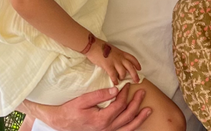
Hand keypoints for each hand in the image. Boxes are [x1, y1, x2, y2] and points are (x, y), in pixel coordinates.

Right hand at [19, 84, 150, 130]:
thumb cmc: (70, 110)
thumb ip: (100, 95)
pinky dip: (133, 127)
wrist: (61, 122)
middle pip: (128, 115)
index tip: (127, 85)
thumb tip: (115, 89)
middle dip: (137, 103)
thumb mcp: (83, 100)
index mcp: (102, 119)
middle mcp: (107, 128)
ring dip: (140, 118)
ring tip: (149, 110)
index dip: (125, 93)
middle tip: (142, 92)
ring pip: (129, 127)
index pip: (120, 104)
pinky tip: (138, 121)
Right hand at [86, 41, 141, 83]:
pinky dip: (115, 80)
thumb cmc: (101, 47)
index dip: (137, 64)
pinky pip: (113, 75)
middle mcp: (120, 57)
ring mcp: (114, 61)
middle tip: (137, 80)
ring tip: (121, 80)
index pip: (132, 58)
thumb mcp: (113, 49)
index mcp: (121, 53)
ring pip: (123, 71)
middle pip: (130, 67)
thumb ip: (117, 55)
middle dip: (134, 74)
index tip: (139, 69)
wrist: (93, 45)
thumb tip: (118, 60)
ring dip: (123, 77)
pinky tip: (115, 83)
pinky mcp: (108, 65)